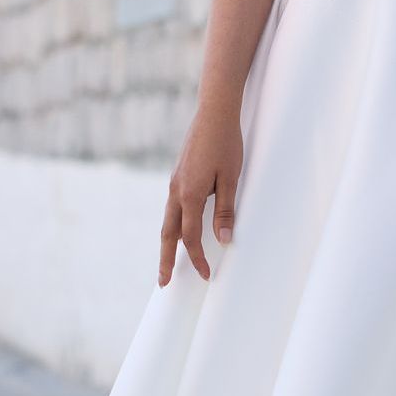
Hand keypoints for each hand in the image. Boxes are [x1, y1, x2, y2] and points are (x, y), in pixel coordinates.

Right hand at [159, 102, 243, 284]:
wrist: (214, 112)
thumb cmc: (226, 143)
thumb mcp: (231, 178)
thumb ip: (226, 210)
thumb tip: (224, 240)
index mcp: (190, 194)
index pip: (190, 237)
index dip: (197, 259)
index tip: (206, 276)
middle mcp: (176, 191)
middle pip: (168, 234)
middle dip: (166, 260)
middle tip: (163, 283)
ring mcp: (174, 183)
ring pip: (167, 221)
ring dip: (167, 243)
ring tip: (168, 262)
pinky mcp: (178, 176)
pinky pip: (172, 208)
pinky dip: (172, 225)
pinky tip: (179, 230)